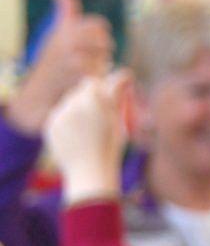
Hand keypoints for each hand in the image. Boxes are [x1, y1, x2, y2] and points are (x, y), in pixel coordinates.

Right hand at [6, 0, 113, 133]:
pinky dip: (98, 79)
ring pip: (104, 59)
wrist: (40, 94)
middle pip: (105, 43)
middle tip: (94, 61)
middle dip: (104, 52)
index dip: (101, 36)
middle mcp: (68, 43)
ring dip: (102, 67)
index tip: (95, 45)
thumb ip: (66, 14)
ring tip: (90, 72)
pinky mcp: (78, 78)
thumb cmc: (52, 62)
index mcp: (65, 31)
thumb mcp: (57, 35)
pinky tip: (88, 81)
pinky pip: (101, 74)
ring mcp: (73, 60)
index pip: (99, 26)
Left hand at [44, 71, 131, 204]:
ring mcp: (59, 115)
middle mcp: (72, 104)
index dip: (100, 90)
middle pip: (79, 91)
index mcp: (92, 100)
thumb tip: (124, 71)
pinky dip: (67, 123)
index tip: (106, 101)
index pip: (92, 82)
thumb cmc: (110, 147)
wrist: (90, 173)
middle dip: (88, 99)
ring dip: (77, 110)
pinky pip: (59, 117)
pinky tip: (77, 137)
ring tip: (88, 130)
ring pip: (68, 103)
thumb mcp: (118, 119)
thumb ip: (117, 93)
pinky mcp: (49, 126)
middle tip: (98, 118)